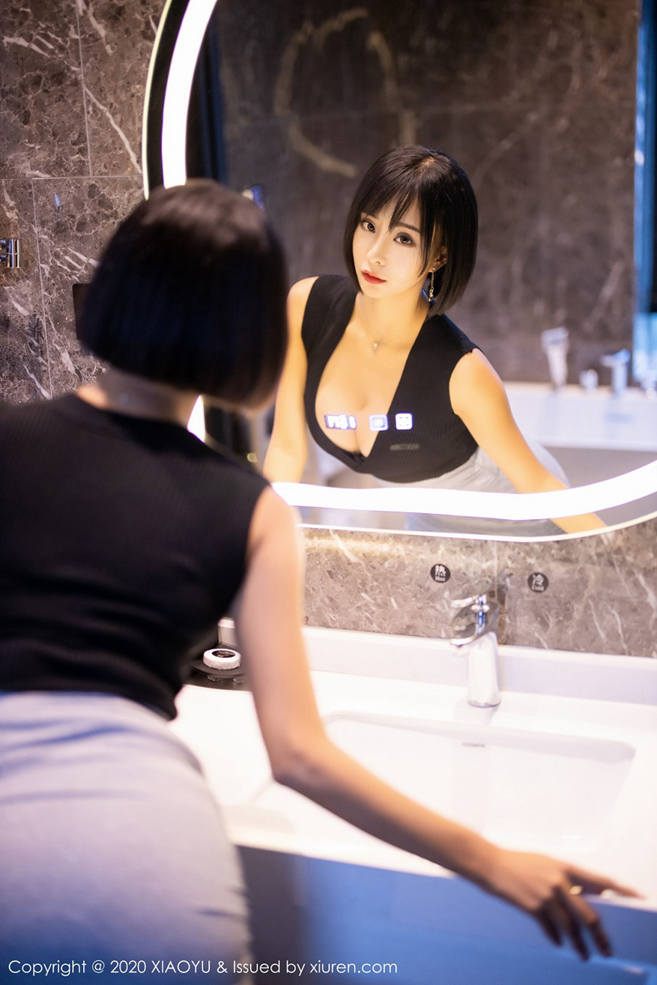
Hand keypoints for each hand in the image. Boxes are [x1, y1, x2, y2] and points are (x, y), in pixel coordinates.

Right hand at [484, 848, 641, 959]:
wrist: (490, 863)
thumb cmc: (519, 862)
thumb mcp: (547, 863)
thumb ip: (568, 877)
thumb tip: (591, 894)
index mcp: (566, 867)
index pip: (602, 879)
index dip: (622, 889)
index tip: (639, 898)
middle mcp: (559, 881)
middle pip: (589, 915)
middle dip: (600, 936)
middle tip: (607, 949)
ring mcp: (545, 894)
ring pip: (571, 928)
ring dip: (579, 945)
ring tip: (585, 956)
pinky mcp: (532, 906)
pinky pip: (551, 929)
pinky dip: (557, 939)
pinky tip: (560, 944)